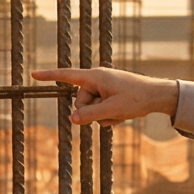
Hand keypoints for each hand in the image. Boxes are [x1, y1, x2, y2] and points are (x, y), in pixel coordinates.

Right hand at [32, 66, 180, 126]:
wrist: (159, 96)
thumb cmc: (137, 99)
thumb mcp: (111, 110)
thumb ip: (90, 115)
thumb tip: (73, 119)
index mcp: (95, 76)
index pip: (67, 76)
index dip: (49, 75)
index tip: (34, 74)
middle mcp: (98, 79)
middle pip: (81, 101)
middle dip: (92, 111)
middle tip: (112, 111)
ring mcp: (105, 86)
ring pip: (92, 108)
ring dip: (104, 115)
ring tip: (121, 112)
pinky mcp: (111, 94)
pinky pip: (102, 109)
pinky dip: (110, 115)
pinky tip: (124, 114)